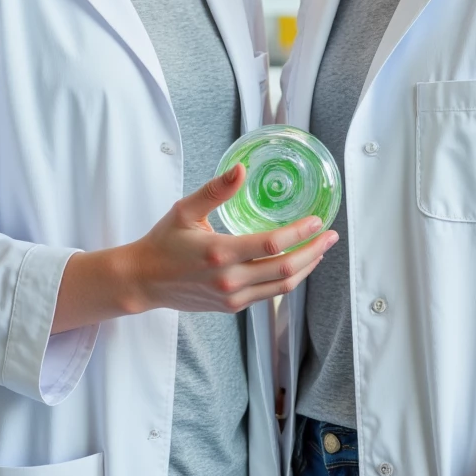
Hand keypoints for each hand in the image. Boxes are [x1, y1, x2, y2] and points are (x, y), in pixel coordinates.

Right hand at [124, 163, 336, 313]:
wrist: (144, 280)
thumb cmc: (163, 242)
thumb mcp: (184, 210)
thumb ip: (215, 190)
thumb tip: (241, 169)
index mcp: (219, 253)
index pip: (271, 245)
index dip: (299, 233)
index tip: (317, 220)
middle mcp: (229, 280)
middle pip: (286, 269)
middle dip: (314, 251)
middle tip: (331, 235)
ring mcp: (232, 297)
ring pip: (282, 286)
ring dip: (307, 267)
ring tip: (321, 249)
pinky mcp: (232, 306)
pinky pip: (269, 295)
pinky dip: (288, 279)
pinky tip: (297, 264)